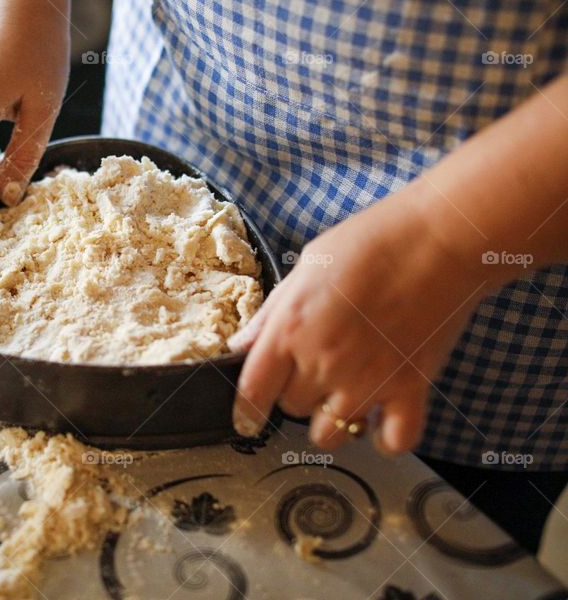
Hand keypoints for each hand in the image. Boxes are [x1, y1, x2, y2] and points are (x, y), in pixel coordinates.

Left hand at [229, 197, 488, 454]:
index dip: (245, 411)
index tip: (246, 419)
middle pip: (292, 408)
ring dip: (332, 420)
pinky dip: (384, 438)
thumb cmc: (369, 243)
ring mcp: (367, 381)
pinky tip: (381, 418)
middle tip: (313, 369)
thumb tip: (241, 347)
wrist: (438, 239)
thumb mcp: (305, 268)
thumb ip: (271, 315)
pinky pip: (392, 441)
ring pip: (332, 434)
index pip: (253, 391)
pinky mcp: (410, 389)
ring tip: (343, 394)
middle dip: (295, 394)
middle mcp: (323, 363)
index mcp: (291, 330)